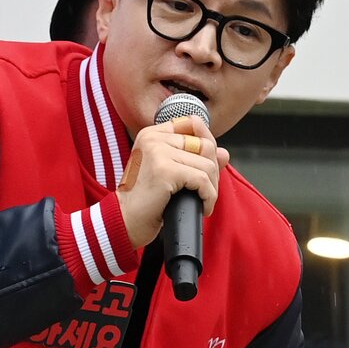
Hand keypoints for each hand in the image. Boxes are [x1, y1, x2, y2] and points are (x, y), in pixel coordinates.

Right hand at [116, 114, 230, 250]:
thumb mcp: (169, 174)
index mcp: (151, 134)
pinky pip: (202, 180)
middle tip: (206, 192)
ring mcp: (159, 153)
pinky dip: (208, 196)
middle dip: (213, 172)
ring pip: (207, 165)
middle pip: (205, 145)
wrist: (123, 223)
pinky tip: (203, 207)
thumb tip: (225, 153)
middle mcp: (154, 138)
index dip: (207, 146)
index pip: (193, 124)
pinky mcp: (166, 171)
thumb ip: (195, 158)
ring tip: (203, 202)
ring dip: (211, 187)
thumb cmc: (144, 202)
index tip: (206, 170)